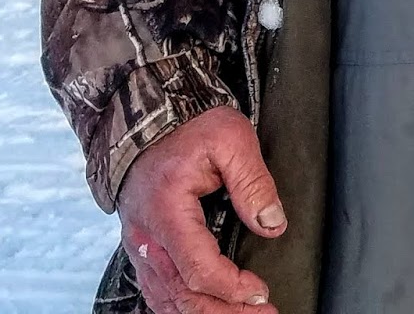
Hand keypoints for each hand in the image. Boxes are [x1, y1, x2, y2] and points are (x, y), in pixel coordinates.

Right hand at [118, 106, 285, 313]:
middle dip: (225, 312)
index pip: (198, 269)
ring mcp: (140, 246)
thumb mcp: (231, 138)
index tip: (261, 291)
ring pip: (167, 300)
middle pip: (182, 296)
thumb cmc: (189, 126)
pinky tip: (207, 309)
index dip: (232, 288)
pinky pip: (157, 291)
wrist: (148, 119)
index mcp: (166, 211)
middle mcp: (147, 238)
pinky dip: (181, 307)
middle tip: (263, 313)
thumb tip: (273, 224)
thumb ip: (253, 182)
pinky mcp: (143, 247)